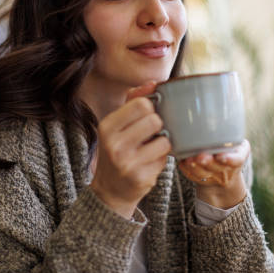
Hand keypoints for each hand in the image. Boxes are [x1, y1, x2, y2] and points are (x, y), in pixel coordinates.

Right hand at [90, 81, 171, 218]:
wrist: (110, 189)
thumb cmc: (118, 150)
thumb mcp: (117, 125)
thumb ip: (133, 100)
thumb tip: (153, 83)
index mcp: (107, 126)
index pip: (141, 104)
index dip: (151, 107)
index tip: (148, 115)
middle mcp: (114, 144)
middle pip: (155, 120)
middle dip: (158, 125)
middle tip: (151, 133)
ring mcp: (128, 163)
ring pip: (165, 140)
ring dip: (163, 142)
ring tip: (152, 148)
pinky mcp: (142, 178)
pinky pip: (166, 158)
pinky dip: (162, 158)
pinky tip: (151, 162)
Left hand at [178, 139, 249, 208]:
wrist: (225, 175)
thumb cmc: (230, 152)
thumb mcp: (238, 146)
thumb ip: (231, 137)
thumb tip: (215, 123)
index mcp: (238, 159)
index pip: (236, 161)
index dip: (229, 160)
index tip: (221, 157)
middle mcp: (227, 172)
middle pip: (216, 168)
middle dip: (207, 162)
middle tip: (199, 156)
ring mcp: (214, 179)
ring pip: (202, 174)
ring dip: (194, 167)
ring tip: (188, 159)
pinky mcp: (201, 181)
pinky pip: (192, 177)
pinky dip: (185, 170)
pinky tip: (181, 161)